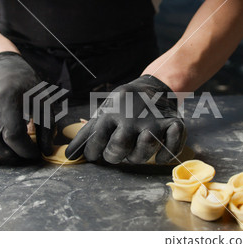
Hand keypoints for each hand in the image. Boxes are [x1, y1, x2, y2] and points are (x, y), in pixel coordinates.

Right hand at [0, 52, 53, 158]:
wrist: (2, 68)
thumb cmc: (25, 85)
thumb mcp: (42, 102)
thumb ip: (46, 127)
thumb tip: (46, 151)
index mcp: (8, 102)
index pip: (14, 137)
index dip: (26, 150)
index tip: (34, 152)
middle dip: (13, 152)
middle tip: (21, 148)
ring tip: (4, 147)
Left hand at [66, 75, 185, 163]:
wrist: (154, 87)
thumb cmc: (123, 105)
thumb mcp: (103, 112)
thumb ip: (87, 133)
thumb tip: (69, 156)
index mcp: (112, 112)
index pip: (96, 140)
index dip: (92, 152)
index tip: (95, 154)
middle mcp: (132, 117)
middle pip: (119, 146)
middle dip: (114, 156)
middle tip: (116, 152)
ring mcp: (153, 121)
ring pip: (145, 147)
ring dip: (139, 156)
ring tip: (135, 150)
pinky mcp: (173, 124)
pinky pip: (172, 145)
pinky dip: (166, 154)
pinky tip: (159, 156)